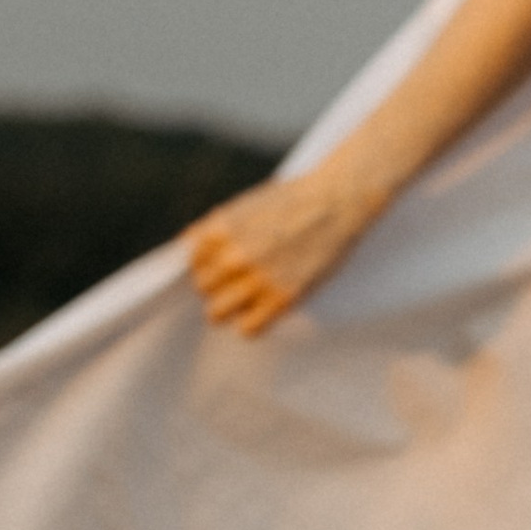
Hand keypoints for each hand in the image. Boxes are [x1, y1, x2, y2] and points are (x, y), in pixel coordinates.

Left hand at [185, 162, 383, 335]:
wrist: (339, 200)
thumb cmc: (296, 200)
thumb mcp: (247, 203)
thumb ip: (217, 227)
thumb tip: (191, 249)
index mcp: (221, 229)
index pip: (192, 262)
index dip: (207, 264)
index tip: (222, 266)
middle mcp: (234, 256)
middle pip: (202, 288)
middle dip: (218, 286)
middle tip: (239, 281)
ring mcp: (258, 279)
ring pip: (216, 313)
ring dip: (230, 307)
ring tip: (249, 298)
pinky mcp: (283, 299)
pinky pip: (248, 329)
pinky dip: (252, 323)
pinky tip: (265, 310)